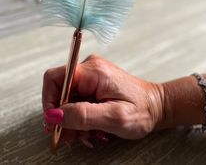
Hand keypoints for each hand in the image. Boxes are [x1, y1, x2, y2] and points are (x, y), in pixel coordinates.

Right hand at [42, 55, 163, 145]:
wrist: (157, 106)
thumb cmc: (142, 110)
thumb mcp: (114, 117)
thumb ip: (83, 115)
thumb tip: (54, 115)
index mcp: (93, 70)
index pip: (56, 77)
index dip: (49, 100)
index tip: (54, 123)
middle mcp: (90, 68)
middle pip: (60, 89)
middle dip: (62, 116)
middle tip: (70, 136)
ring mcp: (92, 75)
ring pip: (67, 97)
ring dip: (71, 120)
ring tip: (83, 136)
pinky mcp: (94, 83)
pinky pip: (77, 99)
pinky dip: (79, 116)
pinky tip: (89, 129)